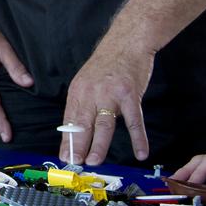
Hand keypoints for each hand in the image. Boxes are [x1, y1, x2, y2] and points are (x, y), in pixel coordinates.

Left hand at [62, 40, 153, 163]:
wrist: (126, 43)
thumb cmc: (106, 65)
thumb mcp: (86, 81)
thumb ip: (83, 104)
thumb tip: (75, 129)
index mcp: (78, 91)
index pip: (70, 121)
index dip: (67, 140)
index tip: (65, 156)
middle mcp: (91, 93)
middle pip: (83, 124)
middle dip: (78, 146)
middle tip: (76, 163)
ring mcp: (110, 94)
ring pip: (103, 125)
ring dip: (99, 145)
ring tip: (95, 161)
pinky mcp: (130, 94)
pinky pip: (134, 120)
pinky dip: (138, 138)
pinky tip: (140, 152)